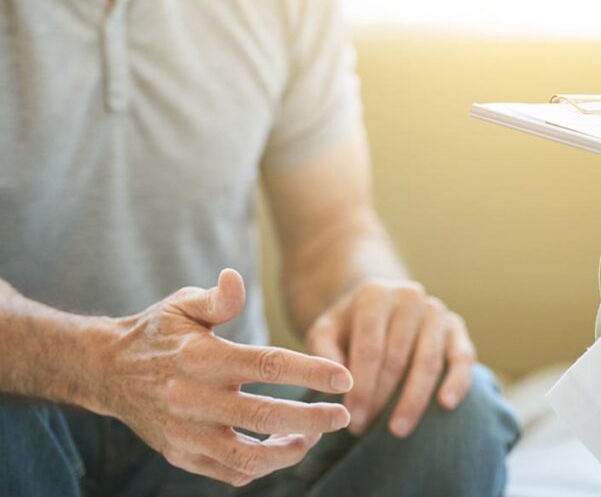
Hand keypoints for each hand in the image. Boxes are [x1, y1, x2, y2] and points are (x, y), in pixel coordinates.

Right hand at [97, 269, 353, 486]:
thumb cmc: (157, 333)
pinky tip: (281, 448)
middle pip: (264, 416)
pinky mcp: (179, 455)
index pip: (266, 365)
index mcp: (201, 357)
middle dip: (312, 419)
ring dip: (289, 451)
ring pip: (247, 456)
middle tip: (344, 415)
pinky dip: (260, 466)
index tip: (344, 378)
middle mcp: (192, 398)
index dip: (310, 372)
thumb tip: (235, 278)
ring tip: (312, 435)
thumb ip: (217, 298)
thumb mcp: (182, 305)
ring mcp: (185, 432)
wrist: (106, 371)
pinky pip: (228, 472)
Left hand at [305, 279, 475, 437]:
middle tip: (367, 429)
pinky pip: (463, 357)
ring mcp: (436, 311)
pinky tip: (446, 404)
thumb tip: (337, 383)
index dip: (361, 386)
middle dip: (381, 397)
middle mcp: (409, 297)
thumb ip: (324, 352)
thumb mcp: (325, 332)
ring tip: (398, 429)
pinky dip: (457, 381)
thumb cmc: (348, 327)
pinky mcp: (456, 327)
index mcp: (375, 295)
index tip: (352, 417)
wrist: (378, 307)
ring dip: (413, 399)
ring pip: (428, 360)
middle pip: (398, 356)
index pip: (370, 347)